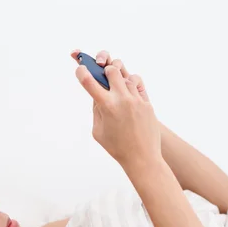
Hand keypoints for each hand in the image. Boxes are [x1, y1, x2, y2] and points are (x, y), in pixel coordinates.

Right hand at [71, 49, 160, 167]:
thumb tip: (97, 95)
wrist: (142, 157)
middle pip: (112, 70)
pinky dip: (131, 87)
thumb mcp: (98, 131)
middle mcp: (122, 99)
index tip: (80, 69)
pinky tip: (127, 95)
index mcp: (107, 106)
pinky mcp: (147, 103)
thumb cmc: (117, 147)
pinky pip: (138, 86)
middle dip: (105, 71)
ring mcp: (136, 100)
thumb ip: (96, 110)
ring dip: (119, 80)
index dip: (82, 72)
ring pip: (127, 76)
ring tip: (117, 90)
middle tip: (103, 76)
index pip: (89, 82)